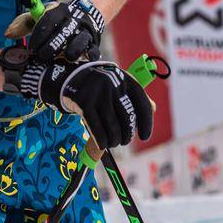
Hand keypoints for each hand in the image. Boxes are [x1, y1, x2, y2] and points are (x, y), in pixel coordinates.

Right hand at [13, 55, 152, 150]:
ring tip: (114, 142)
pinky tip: (104, 145)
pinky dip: (102, 141)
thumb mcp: (117, 84)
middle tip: (125, 140)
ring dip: (115, 140)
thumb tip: (153, 109)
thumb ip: (133, 96)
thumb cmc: (99, 86)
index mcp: (125, 78)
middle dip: (128, 134)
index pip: (141, 102)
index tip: (144, 137)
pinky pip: (97, 128)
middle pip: (127, 118)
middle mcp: (113, 83)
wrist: (70, 77)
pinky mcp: (83, 102)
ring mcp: (98, 92)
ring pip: (112, 126)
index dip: (146, 122)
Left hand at [26, 0, 104, 66]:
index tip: (31, 48)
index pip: (48, 20)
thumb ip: (24, 24)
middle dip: (51, 47)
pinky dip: (88, 56)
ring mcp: (85, 31)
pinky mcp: (94, 42)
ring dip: (70, 52)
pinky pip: (93, 50)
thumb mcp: (41, 17)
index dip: (38, 35)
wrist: (86, 16)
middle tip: (41, 58)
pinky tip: (80, 62)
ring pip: (80, 41)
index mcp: (59, 11)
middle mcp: (73, 20)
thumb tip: (7, 34)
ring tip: (63, 59)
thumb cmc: (57, 21)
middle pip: (63, 33)